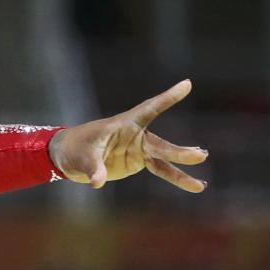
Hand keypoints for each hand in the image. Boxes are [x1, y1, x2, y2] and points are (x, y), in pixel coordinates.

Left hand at [47, 79, 208, 191]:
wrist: (69, 155)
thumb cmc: (74, 149)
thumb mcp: (81, 157)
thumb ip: (93, 168)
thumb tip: (98, 183)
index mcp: (124, 124)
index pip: (149, 109)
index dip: (167, 98)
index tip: (187, 84)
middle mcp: (136, 134)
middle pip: (161, 145)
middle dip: (178, 152)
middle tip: (199, 156)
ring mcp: (139, 148)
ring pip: (164, 159)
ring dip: (182, 170)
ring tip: (201, 185)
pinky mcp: (138, 160)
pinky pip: (161, 170)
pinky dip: (176, 177)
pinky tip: (194, 185)